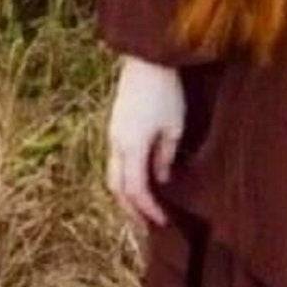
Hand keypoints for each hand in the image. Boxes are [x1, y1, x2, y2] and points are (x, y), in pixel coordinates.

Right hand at [107, 56, 185, 232]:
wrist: (145, 60)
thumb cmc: (165, 91)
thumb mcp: (174, 127)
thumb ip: (165, 157)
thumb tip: (161, 179)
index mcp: (131, 147)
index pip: (135, 190)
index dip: (148, 210)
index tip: (163, 222)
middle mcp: (116, 144)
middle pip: (117, 188)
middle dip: (132, 210)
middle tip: (149, 225)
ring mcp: (112, 135)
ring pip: (113, 175)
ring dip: (126, 195)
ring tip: (143, 209)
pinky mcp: (115, 127)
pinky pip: (116, 161)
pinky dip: (126, 178)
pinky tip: (141, 182)